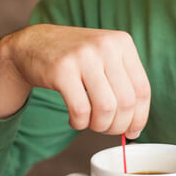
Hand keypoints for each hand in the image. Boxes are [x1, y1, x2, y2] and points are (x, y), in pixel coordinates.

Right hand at [0, 24, 150, 136]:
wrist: (33, 44)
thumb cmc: (75, 59)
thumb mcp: (104, 59)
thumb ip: (123, 84)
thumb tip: (136, 128)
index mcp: (122, 43)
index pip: (143, 90)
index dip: (139, 118)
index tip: (132, 132)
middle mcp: (105, 46)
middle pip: (126, 102)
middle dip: (118, 126)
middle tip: (107, 130)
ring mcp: (83, 56)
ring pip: (106, 108)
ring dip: (100, 126)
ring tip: (91, 124)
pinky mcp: (61, 69)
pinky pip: (80, 110)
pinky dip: (80, 123)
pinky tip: (75, 120)